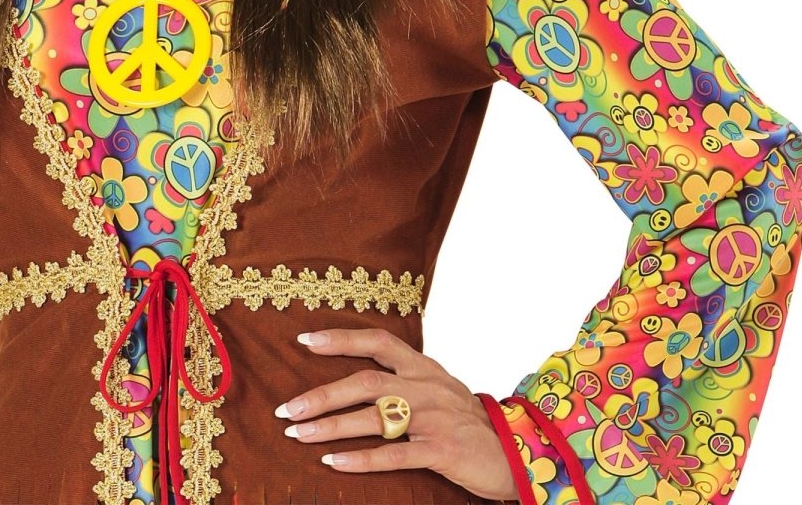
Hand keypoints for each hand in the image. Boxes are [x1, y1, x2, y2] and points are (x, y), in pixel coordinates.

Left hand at [274, 326, 519, 501]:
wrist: (515, 450)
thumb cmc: (466, 421)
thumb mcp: (438, 388)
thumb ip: (404, 379)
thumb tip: (357, 378)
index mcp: (422, 366)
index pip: (377, 341)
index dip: (340, 338)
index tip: (304, 341)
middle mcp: (425, 386)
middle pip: (365, 382)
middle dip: (321, 394)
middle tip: (286, 408)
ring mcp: (434, 417)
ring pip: (373, 417)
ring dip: (331, 427)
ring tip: (298, 434)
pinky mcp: (441, 450)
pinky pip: (393, 454)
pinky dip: (360, 459)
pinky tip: (333, 462)